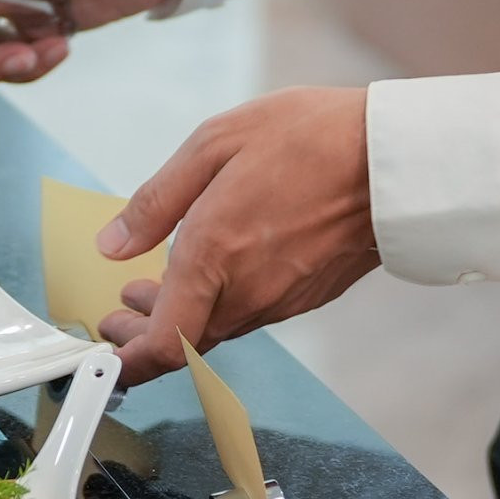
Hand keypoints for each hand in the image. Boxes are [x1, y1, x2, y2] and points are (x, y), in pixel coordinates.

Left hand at [92, 88, 378, 383]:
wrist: (395, 159)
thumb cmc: (310, 138)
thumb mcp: (216, 143)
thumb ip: (157, 200)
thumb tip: (114, 243)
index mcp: (214, 257)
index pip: (161, 345)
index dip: (126, 359)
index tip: (104, 348)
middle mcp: (246, 292)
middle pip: (183, 341)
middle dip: (142, 332)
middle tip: (118, 310)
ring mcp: (281, 300)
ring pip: (216, 326)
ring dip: (180, 313)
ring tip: (154, 284)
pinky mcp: (306, 296)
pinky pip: (250, 311)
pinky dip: (219, 302)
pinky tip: (213, 270)